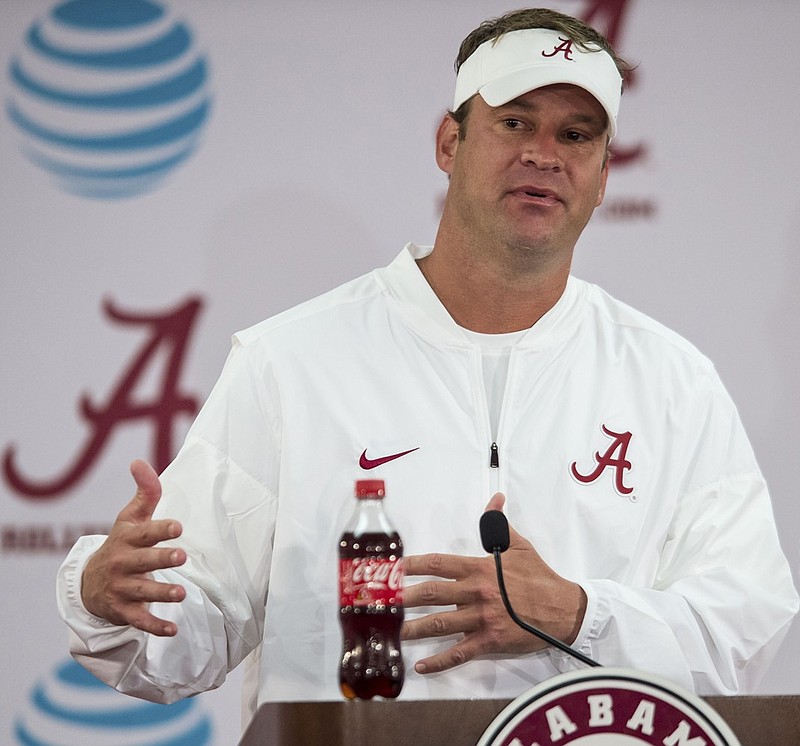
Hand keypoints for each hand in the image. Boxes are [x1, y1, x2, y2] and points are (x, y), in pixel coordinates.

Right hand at [80, 459, 186, 635]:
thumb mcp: (129, 519)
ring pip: (142, 591)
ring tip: (181, 593)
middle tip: (182, 555)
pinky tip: (172, 629)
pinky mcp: (123, 611)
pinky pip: (139, 620)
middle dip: (161, 559)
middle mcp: (123, 564)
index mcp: (127, 539)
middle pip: (143, 561)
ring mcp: (121, 588)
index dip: (161, 529)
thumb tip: (139, 461)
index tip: (178, 526)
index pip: (145, 533)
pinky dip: (154, 626)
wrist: (89, 582)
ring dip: (161, 592)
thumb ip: (144, 492)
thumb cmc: (122, 543)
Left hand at [402, 493, 586, 673]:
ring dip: (415, 628)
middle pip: (433, 593)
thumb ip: (500, 524)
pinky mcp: (490, 641)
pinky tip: (421, 665)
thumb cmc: (540, 577)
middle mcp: (477, 592)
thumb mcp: (520, 546)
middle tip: (383, 602)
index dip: (413, 565)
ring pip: (440, 624)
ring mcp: (482, 618)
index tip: (394, 567)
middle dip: (405, 597)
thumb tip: (496, 499)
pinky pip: (459, 652)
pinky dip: (439, 661)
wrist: (564, 609)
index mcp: (480, 568)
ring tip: (394, 631)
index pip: (439, 563)